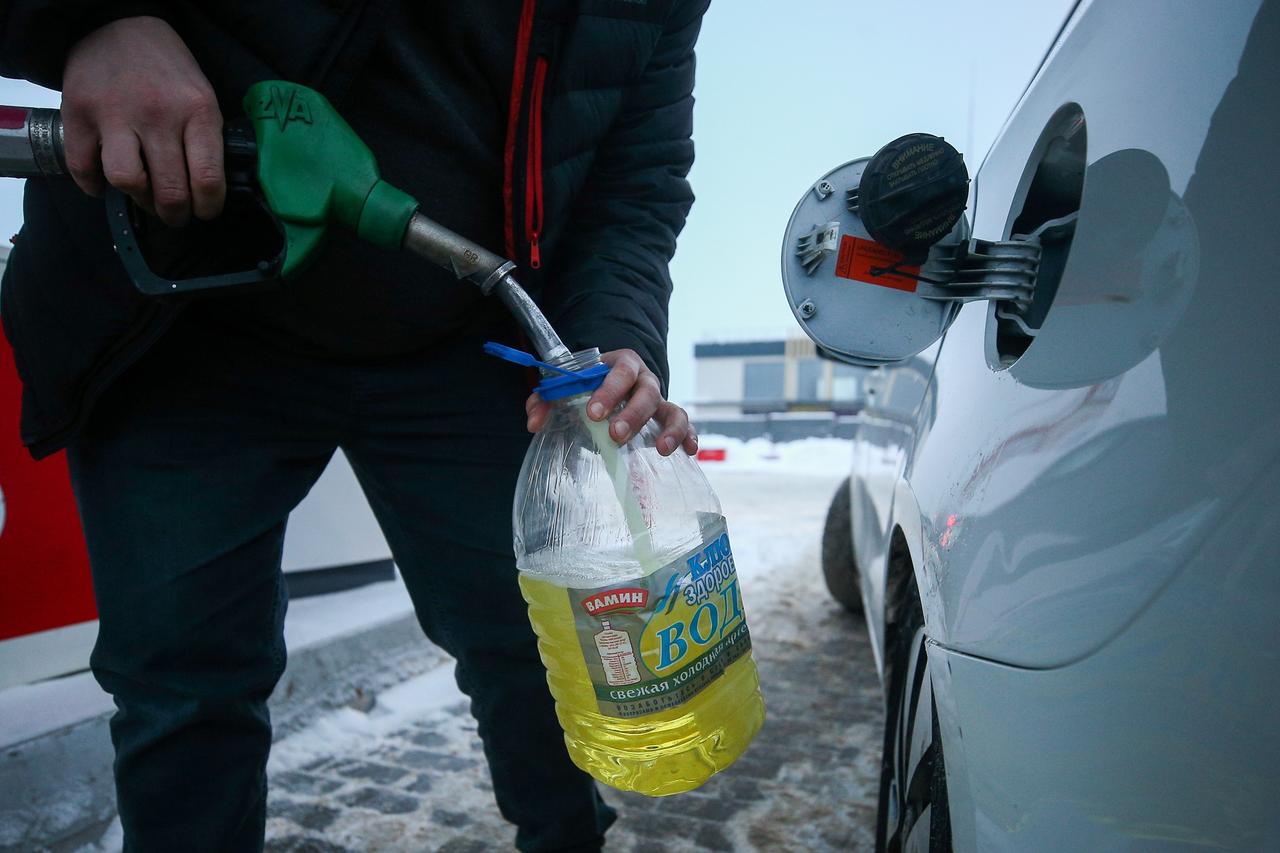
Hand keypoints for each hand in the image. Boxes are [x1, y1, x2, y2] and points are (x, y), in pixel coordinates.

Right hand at [61, 16, 224, 225]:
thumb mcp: (202, 96)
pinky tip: (104, 184)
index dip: (209, 207)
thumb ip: (206, 138)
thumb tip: (209, 190)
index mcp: (197, 111)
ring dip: (138, 200)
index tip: (205, 211)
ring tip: (143, 198)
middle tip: (174, 215)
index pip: (208, 179)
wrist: (117, 24)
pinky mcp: (79, 113)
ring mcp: (115, 114)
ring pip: (127, 182)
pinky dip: (93, 185)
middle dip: (175, 214)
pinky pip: (83, 167)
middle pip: (169, 190)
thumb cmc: (167, 68)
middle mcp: (158, 114)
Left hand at [525, 349, 698, 456]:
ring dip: (669, 428)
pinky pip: (684, 424)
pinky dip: (689, 436)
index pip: (620, 370)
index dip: (609, 390)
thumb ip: (544, 401)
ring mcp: (658, 400)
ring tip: (660, 449)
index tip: (593, 413)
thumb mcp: (563, 390)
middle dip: (632, 414)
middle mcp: (643, 380)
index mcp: (619, 364)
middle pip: (647, 391)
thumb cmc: (586, 388)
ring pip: (671, 408)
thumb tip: (534, 422)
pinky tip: (689, 451)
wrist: (605, 388)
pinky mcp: (666, 418)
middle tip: (615, 435)